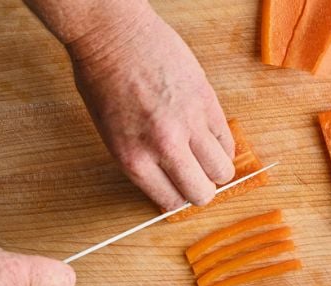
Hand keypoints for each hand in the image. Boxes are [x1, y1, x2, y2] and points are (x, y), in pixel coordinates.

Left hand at [68, 3, 234, 208]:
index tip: (178, 191)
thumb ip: (142, 162)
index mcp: (134, 160)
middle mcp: (164, 147)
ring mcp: (189, 124)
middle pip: (202, 193)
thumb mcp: (112, 136)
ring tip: (205, 158)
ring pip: (223, 169)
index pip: (170, 202)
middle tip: (196, 178)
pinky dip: (223, 145)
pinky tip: (210, 138)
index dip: (177, 199)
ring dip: (216, 169)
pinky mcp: (207, 100)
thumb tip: (169, 180)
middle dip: (201, 190)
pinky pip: (227, 138)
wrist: (115, 38)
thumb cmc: (103, 83)